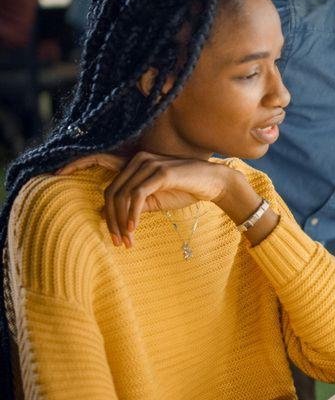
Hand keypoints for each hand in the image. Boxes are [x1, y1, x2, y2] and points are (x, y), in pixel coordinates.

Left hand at [56, 151, 249, 247]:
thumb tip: (105, 214)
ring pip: (121, 195)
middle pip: (110, 190)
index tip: (56, 174)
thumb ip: (131, 204)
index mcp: (134, 162)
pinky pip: (136, 196)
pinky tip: (134, 228)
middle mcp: (138, 158)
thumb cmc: (184, 190)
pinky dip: (132, 214)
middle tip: (116, 240)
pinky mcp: (160, 173)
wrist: (213, 184)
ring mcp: (149, 164)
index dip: (76, 164)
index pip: (99, 159)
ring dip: (121, 221)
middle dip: (110, 218)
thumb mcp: (154, 200)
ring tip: (126, 240)